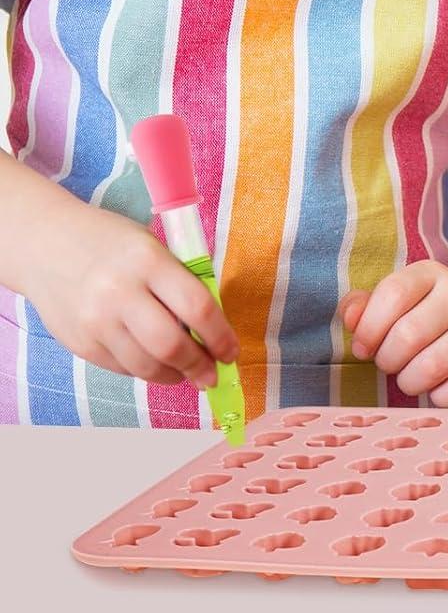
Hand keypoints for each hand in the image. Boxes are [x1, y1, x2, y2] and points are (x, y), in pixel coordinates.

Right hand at [25, 201, 237, 388]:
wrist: (44, 244)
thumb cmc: (110, 242)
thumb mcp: (152, 247)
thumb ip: (179, 281)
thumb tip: (211, 326)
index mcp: (149, 261)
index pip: (196, 307)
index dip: (220, 335)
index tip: (231, 351)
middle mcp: (120, 294)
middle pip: (171, 345)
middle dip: (199, 365)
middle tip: (212, 374)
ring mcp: (96, 322)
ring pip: (145, 366)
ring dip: (174, 376)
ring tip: (187, 374)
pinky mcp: (79, 344)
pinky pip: (121, 368)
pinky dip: (145, 371)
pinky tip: (156, 365)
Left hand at [340, 261, 447, 406]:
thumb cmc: (425, 325)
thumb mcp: (394, 308)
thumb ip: (363, 308)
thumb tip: (350, 316)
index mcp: (431, 274)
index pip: (392, 294)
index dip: (369, 330)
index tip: (365, 347)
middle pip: (407, 336)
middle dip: (389, 362)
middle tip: (394, 365)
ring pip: (430, 367)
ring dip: (411, 383)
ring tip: (415, 377)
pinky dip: (439, 399)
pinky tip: (442, 389)